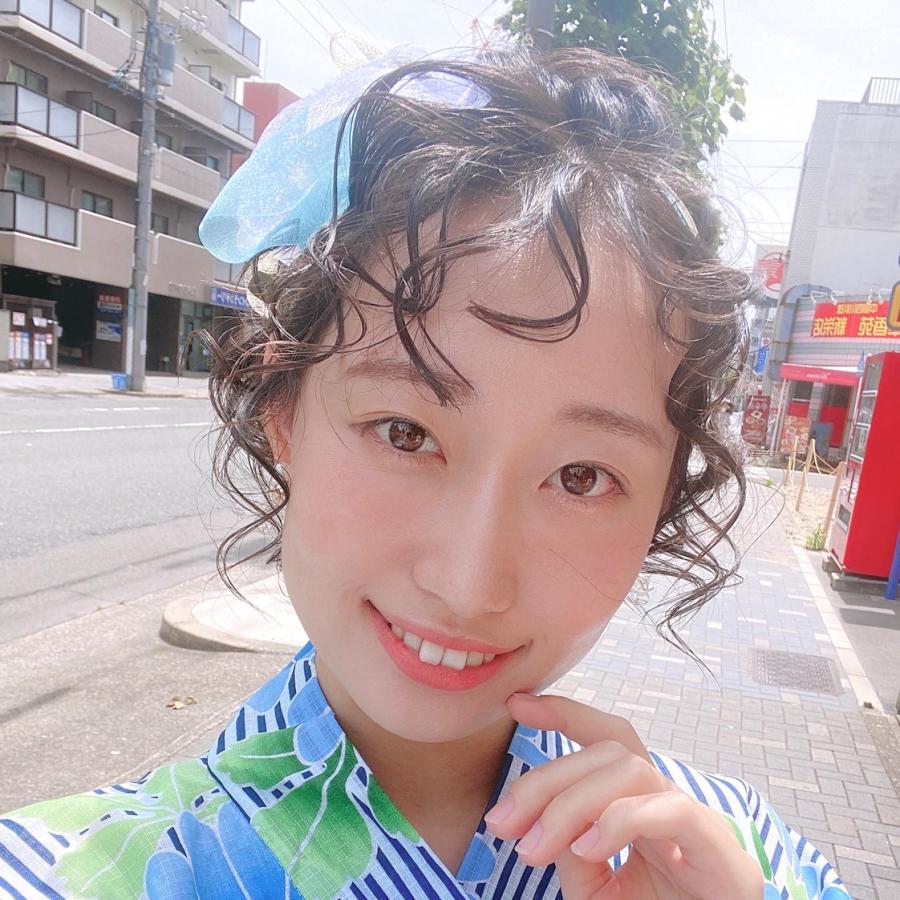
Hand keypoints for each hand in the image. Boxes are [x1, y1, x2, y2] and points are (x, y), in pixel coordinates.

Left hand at [483, 693, 763, 898]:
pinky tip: (589, 848)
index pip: (603, 739)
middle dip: (544, 781)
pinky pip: (670, 809)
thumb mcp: (596, 886)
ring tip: (537, 847)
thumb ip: (570, 849)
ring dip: (571, 804)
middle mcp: (665, 796)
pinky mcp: (716, 844)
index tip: (516, 703)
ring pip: (628, 770)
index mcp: (639, 800)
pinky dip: (621, 821)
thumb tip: (539, 820)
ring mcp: (693, 815)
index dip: (564, 713)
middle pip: (604, 753)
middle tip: (501, 823)